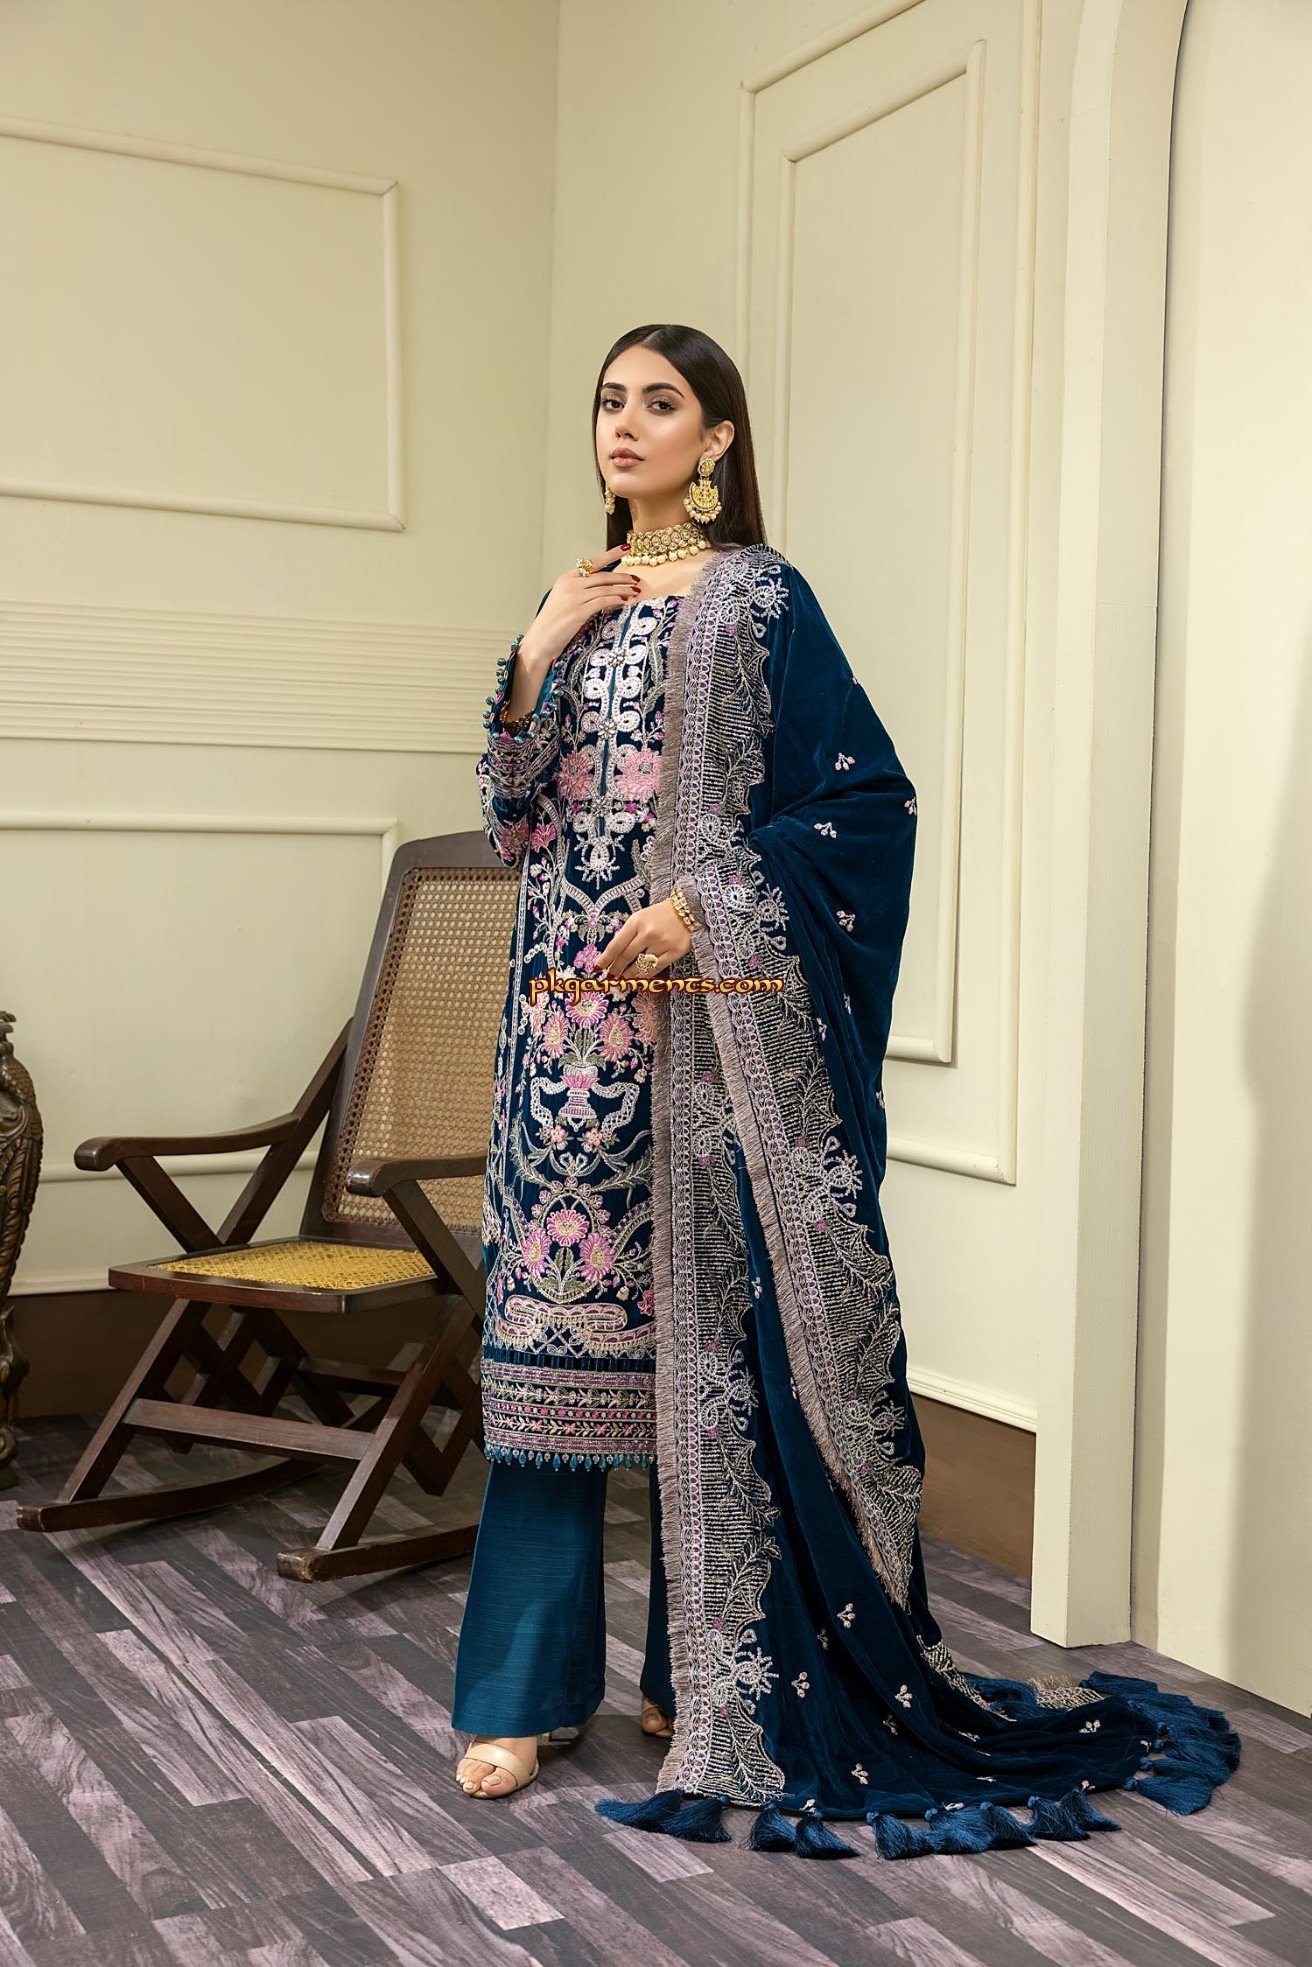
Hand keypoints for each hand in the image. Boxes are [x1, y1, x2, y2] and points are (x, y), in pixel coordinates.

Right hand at [520, 542, 642, 668]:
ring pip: (605, 588)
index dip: (611, 555)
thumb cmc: (552, 624)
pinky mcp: (579, 611)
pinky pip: (603, 601)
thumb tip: (603, 588)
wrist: (540, 640)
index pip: (592, 562)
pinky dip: (616, 600)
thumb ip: (580, 591)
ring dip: (623, 589)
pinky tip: (625, 601)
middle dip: (622, 576)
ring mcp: (574, 597)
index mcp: (566, 578)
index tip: (625, 549)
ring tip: (635, 590)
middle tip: (635, 578)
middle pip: (602, 576)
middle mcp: (570, 584)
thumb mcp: (564, 600)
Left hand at [596, 900, 691, 981]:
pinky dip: (645, 975)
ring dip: (630, 974)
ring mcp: (662, 943)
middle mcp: (648, 933)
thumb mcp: (639, 917)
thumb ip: (628, 934)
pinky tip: (639, 978)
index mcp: (636, 922)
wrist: (685, 909)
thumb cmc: (659, 914)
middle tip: (610, 976)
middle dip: (616, 968)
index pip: (616, 945)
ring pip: (641, 964)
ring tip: (624, 979)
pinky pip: (656, 968)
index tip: (598, 967)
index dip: (606, 959)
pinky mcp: (675, 952)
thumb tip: (614, 955)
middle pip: (627, 956)